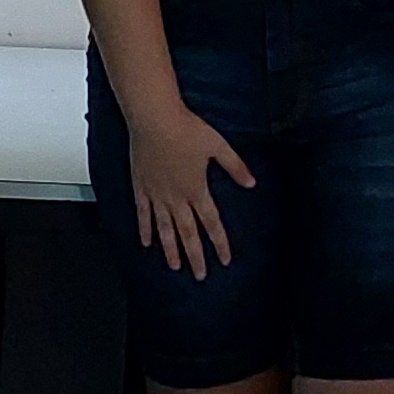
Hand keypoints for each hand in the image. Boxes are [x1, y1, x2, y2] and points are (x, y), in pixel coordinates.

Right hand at [121, 102, 252, 276]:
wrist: (154, 118)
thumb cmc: (186, 128)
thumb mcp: (218, 146)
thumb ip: (235, 166)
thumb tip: (251, 182)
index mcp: (197, 189)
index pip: (212, 223)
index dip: (219, 243)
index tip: (224, 260)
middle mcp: (176, 197)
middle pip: (187, 233)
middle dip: (195, 256)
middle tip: (200, 275)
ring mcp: (156, 194)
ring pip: (164, 229)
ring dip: (170, 249)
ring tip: (174, 266)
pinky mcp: (141, 186)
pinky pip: (142, 213)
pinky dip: (145, 229)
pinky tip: (146, 242)